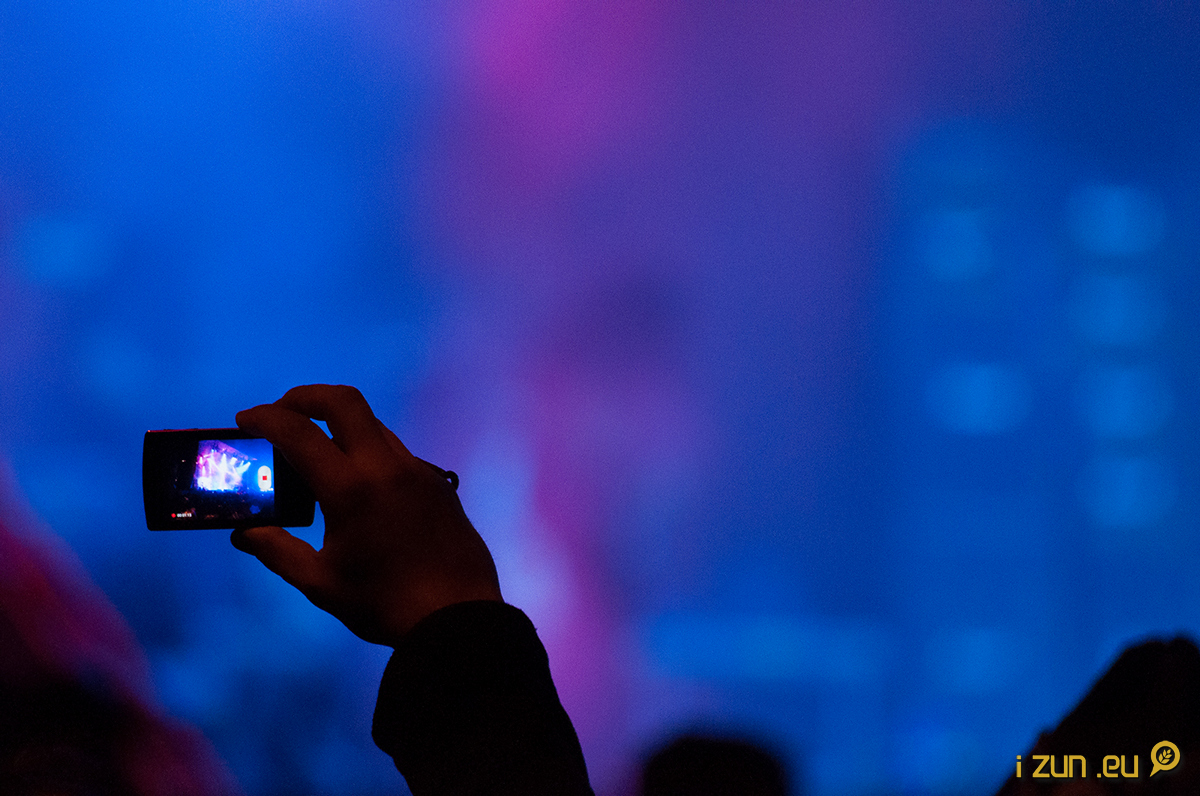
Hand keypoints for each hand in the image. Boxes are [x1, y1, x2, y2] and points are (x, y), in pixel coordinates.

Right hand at [230, 385, 501, 645]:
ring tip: (316, 455)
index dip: (265, 417)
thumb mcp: (321, 582)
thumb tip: (245, 533)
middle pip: (343, 401)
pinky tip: (358, 485)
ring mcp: (417, 470)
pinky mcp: (437, 483)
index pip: (299, 432)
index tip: (245, 419)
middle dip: (305, 397)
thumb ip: (277, 551)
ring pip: (373, 425)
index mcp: (352, 488)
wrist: (458, 616)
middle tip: (281, 414)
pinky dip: (367, 451)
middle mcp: (386, 467)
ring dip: (339, 425)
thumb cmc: (384, 603)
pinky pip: (396, 452)